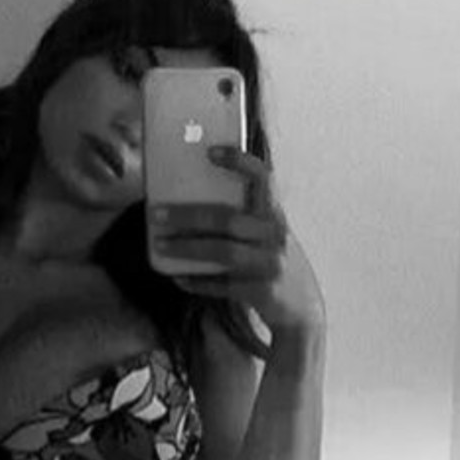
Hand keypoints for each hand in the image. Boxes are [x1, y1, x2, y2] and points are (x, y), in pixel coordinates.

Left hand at [151, 149, 323, 337]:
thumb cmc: (272, 262)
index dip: (239, 162)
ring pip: (222, 252)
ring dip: (186, 248)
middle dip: (188, 216)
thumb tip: (188, 207)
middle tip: (157, 214)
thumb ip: (243, 218)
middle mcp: (275, 235)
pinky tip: (178, 277)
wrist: (303, 307)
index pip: (262, 177)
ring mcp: (270, 264)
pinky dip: (197, 281)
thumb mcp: (266, 234)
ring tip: (160, 245)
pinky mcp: (263, 292)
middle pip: (227, 219)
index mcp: (274, 213)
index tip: (210, 152)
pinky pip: (222, 285)